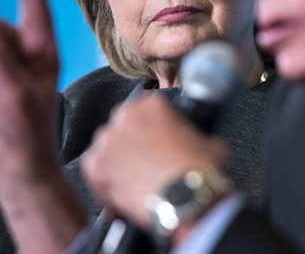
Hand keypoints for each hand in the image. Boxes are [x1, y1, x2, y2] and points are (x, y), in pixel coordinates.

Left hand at [82, 95, 229, 230]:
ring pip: (107, 147)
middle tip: (145, 162)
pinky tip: (121, 193)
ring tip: (133, 179)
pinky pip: (94, 170)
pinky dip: (104, 181)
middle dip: (131, 142)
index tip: (157, 143)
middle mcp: (125, 116)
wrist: (185, 200)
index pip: (146, 110)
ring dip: (117, 159)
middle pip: (123, 125)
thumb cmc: (200, 171)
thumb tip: (198, 144)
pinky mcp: (95, 166)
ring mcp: (107, 141)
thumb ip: (197, 136)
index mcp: (152, 104)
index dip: (152, 129)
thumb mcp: (210, 142)